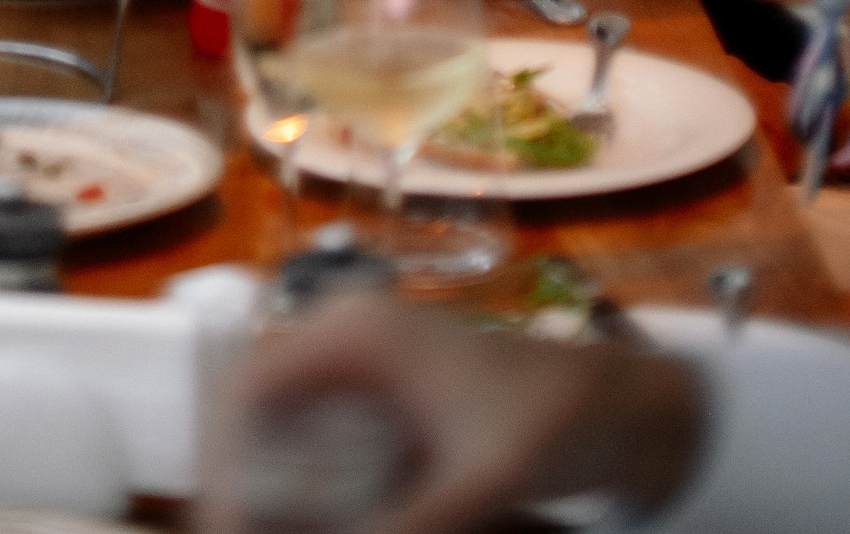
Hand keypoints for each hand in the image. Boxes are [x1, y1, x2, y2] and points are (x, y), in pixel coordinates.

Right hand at [207, 295, 703, 533]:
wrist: (625, 407)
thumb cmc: (553, 420)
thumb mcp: (477, 484)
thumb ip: (405, 527)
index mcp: (353, 335)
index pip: (249, 390)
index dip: (225, 464)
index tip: (225, 525)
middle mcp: (344, 340)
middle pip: (257, 413)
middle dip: (246, 485)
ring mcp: (364, 370)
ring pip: (286, 434)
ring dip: (278, 491)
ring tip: (269, 530)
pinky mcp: (385, 403)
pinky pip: (323, 447)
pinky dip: (316, 494)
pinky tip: (331, 524)